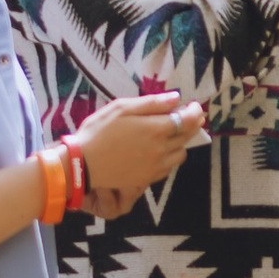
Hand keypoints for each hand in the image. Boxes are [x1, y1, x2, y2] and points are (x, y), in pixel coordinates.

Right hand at [73, 91, 206, 208]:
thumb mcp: (121, 108)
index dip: (195, 112)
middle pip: (187, 136)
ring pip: (180, 153)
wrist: (83, 163)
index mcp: (156, 128)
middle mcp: (161, 149)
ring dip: (181, 142)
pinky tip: (159, 151)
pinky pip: (169, 167)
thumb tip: (176, 98)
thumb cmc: (98, 131)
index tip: (194, 107)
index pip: (188, 120)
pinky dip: (170, 157)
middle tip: (188, 117)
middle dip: (191, 125)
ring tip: (171, 135)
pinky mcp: (148, 178)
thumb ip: (151, 103)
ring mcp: (156, 166)